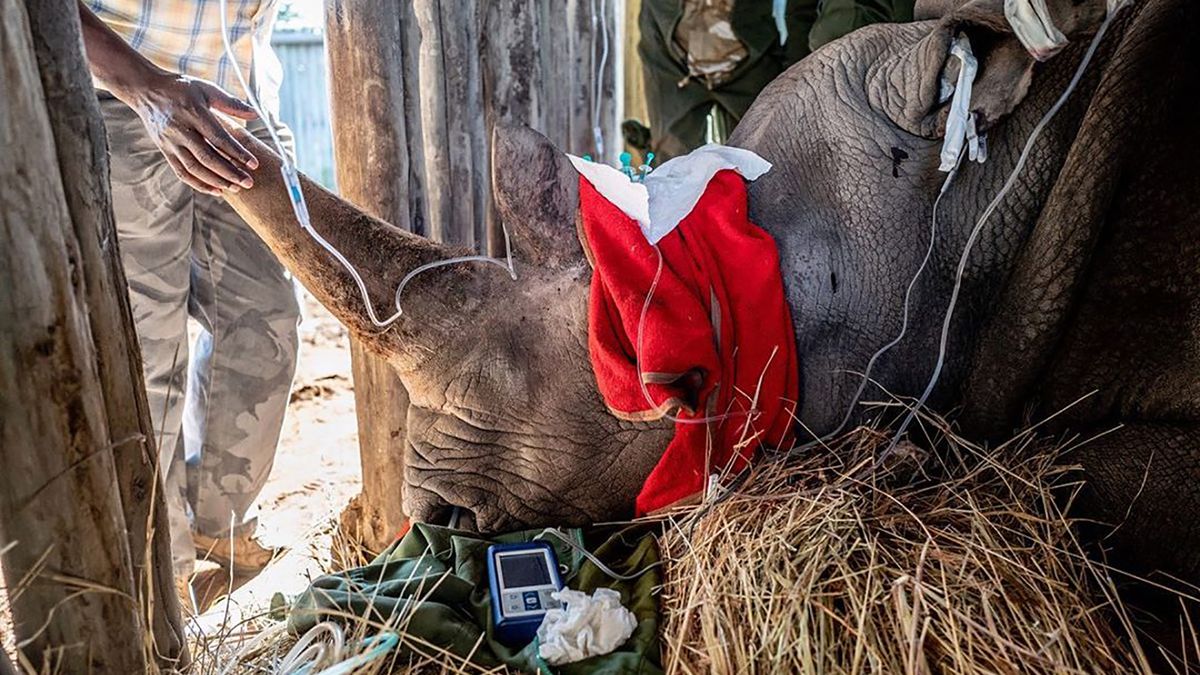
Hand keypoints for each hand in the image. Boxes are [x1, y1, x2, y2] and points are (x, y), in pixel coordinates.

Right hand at [120, 70, 260, 194]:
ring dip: (216, 181)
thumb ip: (231, 103)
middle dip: (229, 173)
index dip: (237, 153)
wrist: (144, 89)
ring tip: (235, 188)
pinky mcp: (164, 150)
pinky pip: (181, 172)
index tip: (254, 164)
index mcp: (193, 113)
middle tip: (248, 183)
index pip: (218, 138)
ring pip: (194, 168)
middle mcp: (180, 129)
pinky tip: (215, 190)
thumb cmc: (179, 88)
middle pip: (207, 157)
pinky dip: (199, 184)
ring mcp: (170, 142)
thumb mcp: (205, 89)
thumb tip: (255, 114)